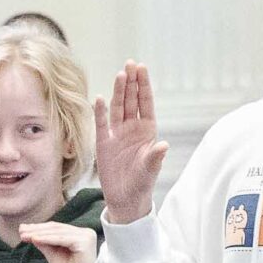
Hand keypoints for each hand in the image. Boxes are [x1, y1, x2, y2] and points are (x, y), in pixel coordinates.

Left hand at [21, 220, 99, 262]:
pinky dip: (47, 239)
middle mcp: (85, 233)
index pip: (57, 228)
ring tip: (25, 235)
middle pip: (56, 228)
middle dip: (37, 229)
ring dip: (39, 233)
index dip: (39, 228)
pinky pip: (61, 239)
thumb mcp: (54, 255)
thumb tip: (32, 234)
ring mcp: (86, 236)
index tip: (24, 229)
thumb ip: (45, 243)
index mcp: (80, 235)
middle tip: (21, 231)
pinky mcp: (84, 241)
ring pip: (57, 232)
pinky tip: (35, 239)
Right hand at [94, 62, 168, 225]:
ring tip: (120, 74)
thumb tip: (163, 145)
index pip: (145, 103)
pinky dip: (100, 111)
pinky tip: (99, 98)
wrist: (125, 199)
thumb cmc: (142, 183)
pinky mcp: (103, 143)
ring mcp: (117, 134)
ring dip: (118, 91)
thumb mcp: (150, 170)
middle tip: (130, 63)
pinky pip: (101, 124)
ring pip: (117, 107)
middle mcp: (132, 128)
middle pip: (131, 100)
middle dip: (131, 82)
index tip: (141, 68)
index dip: (143, 85)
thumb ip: (155, 157)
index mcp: (147, 131)